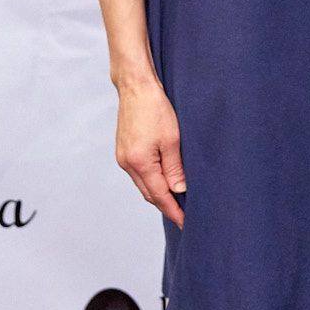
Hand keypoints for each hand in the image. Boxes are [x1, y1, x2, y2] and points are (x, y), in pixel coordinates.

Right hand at [115, 75, 185, 225]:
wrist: (136, 87)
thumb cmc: (156, 108)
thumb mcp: (172, 140)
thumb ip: (175, 169)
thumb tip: (179, 191)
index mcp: (140, 162)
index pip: (159, 196)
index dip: (174, 211)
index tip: (186, 223)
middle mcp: (127, 163)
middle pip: (149, 194)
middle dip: (167, 205)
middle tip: (185, 214)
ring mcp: (123, 158)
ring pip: (143, 184)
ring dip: (159, 193)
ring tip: (178, 200)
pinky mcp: (124, 151)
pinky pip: (139, 173)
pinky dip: (152, 180)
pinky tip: (164, 180)